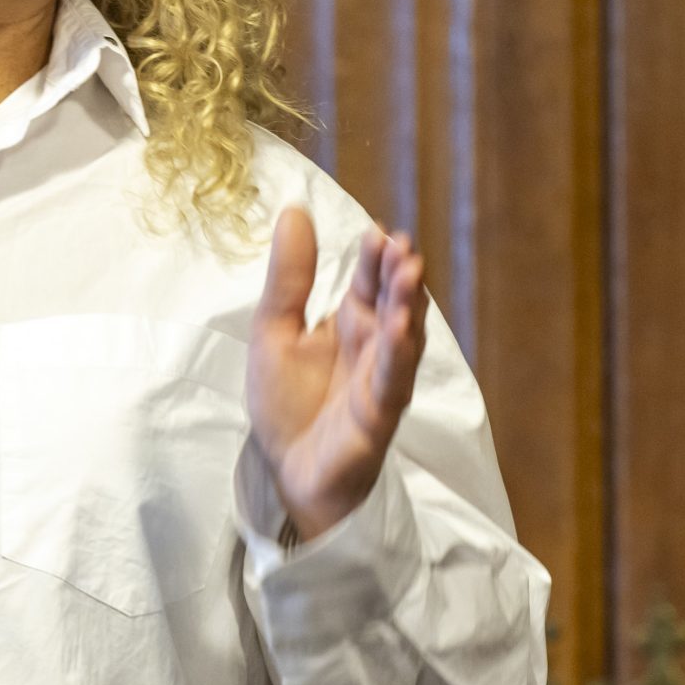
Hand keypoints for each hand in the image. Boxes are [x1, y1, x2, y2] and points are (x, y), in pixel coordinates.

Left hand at [247, 208, 428, 540]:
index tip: (378, 229)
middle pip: (393, 301)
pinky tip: (400, 327)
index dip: (374, 255)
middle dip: (398, 272)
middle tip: (400, 243)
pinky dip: (398, 353)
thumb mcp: (275, 330)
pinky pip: (393, 380)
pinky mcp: (378, 414)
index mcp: (351, 322)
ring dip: (408, 303)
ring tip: (409, 270)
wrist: (288, 473)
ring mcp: (381, 379)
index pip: (369, 279)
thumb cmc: (288, 404)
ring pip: (402, 335)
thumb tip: (294, 211)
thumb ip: (289, 277)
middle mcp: (374, 346)